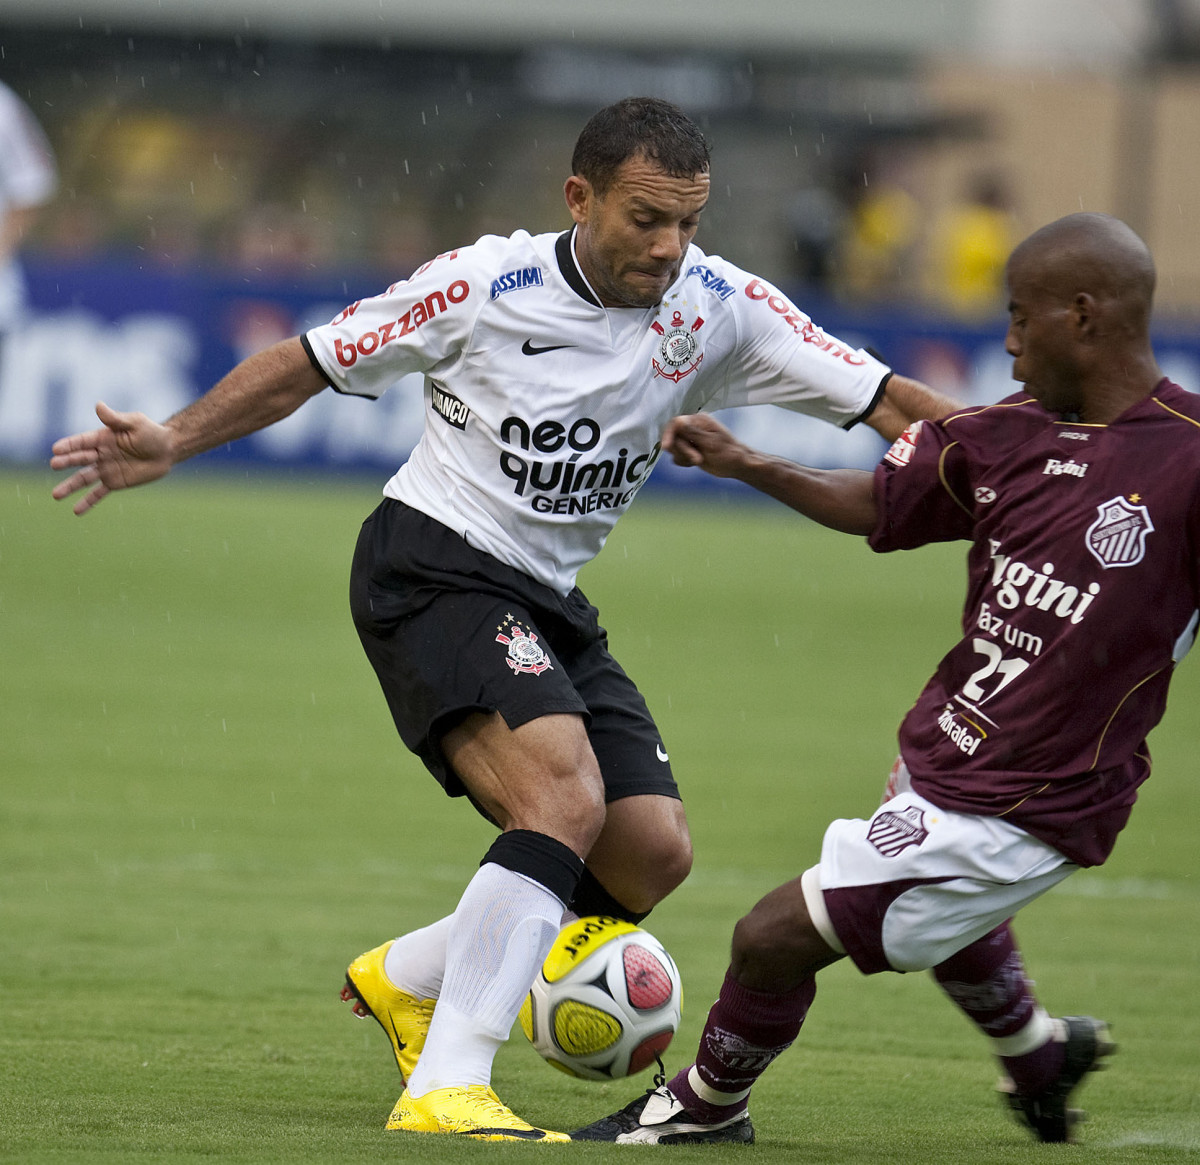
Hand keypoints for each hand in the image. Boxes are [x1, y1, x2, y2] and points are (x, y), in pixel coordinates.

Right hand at [50, 402, 174, 514]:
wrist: (167, 451)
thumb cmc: (151, 433)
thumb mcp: (135, 423)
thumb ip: (116, 418)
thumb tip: (98, 405)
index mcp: (102, 438)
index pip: (82, 442)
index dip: (69, 445)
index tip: (56, 449)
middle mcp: (100, 454)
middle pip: (80, 459)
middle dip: (67, 462)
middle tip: (54, 465)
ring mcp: (106, 469)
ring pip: (84, 479)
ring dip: (70, 486)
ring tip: (56, 496)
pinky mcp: (114, 482)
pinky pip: (98, 493)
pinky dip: (87, 501)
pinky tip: (76, 511)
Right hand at [661, 414, 752, 478]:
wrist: (737, 465)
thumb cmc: (729, 452)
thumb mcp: (710, 442)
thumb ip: (691, 432)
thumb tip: (676, 421)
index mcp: (699, 420)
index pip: (676, 423)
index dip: (668, 434)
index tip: (666, 447)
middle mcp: (692, 428)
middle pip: (673, 437)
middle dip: (683, 450)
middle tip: (697, 459)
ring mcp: (690, 439)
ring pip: (674, 448)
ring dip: (683, 457)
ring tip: (699, 460)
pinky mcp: (689, 450)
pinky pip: (677, 457)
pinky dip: (684, 462)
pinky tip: (696, 463)